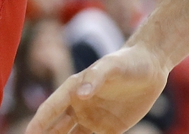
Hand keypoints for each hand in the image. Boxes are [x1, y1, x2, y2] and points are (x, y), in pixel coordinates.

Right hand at [26, 44, 169, 133]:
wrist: (150, 67)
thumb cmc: (128, 61)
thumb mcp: (112, 66)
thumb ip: (95, 77)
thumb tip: (79, 93)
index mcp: (73, 89)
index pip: (50, 110)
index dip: (38, 123)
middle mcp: (78, 105)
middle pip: (55, 127)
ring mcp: (92, 118)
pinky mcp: (108, 128)